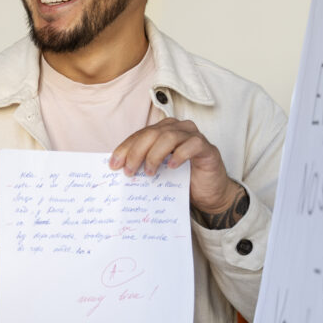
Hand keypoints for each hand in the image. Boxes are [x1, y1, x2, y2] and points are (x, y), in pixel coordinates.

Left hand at [109, 117, 246, 225]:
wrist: (209, 194)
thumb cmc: (182, 180)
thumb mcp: (157, 171)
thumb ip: (141, 164)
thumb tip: (117, 168)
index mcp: (162, 131)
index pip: (139, 135)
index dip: (124, 148)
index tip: (113, 165)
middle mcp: (177, 128)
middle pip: (151, 134)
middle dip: (136, 152)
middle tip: (129, 171)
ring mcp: (193, 136)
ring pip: (169, 136)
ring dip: (154, 155)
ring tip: (149, 172)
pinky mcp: (207, 148)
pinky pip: (192, 145)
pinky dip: (180, 154)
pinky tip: (172, 166)